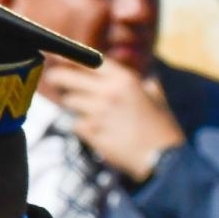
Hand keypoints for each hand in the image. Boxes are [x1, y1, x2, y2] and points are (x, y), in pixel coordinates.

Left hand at [43, 58, 185, 182]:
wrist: (163, 159)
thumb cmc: (164, 131)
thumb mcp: (159, 101)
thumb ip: (150, 87)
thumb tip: (150, 81)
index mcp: (126, 80)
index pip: (90, 61)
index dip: (71, 58)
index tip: (59, 58)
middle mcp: (108, 92)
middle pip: (67, 78)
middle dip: (57, 78)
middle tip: (54, 80)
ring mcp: (97, 112)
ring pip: (69, 102)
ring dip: (74, 106)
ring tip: (89, 113)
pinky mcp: (91, 132)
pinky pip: (76, 124)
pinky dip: (83, 128)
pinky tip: (97, 132)